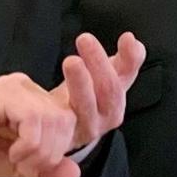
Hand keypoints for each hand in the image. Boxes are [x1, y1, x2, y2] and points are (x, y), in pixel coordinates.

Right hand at [0, 73, 80, 176]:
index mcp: (32, 103)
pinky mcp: (5, 94)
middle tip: (26, 166)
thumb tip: (74, 173)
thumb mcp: (13, 166)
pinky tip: (11, 152)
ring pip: (56, 119)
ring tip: (17, 160)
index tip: (34, 168)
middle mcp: (28, 90)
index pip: (69, 122)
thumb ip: (43, 168)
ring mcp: (17, 89)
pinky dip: (28, 144)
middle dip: (51, 153)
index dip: (58, 151)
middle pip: (68, 121)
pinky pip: (35, 119)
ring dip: (40, 151)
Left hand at [53, 32, 146, 150]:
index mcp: (118, 94)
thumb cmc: (82, 96)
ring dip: (81, 82)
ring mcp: (89, 127)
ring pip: (88, 105)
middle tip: (85, 39)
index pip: (128, 73)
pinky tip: (44, 93)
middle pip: (110, 90)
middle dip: (99, 62)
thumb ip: (121, 60)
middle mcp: (108, 114)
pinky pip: (63, 122)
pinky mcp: (67, 139)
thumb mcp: (102, 75)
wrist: (62, 130)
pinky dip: (56, 106)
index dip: (130, 57)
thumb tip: (132, 40)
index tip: (127, 38)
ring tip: (71, 61)